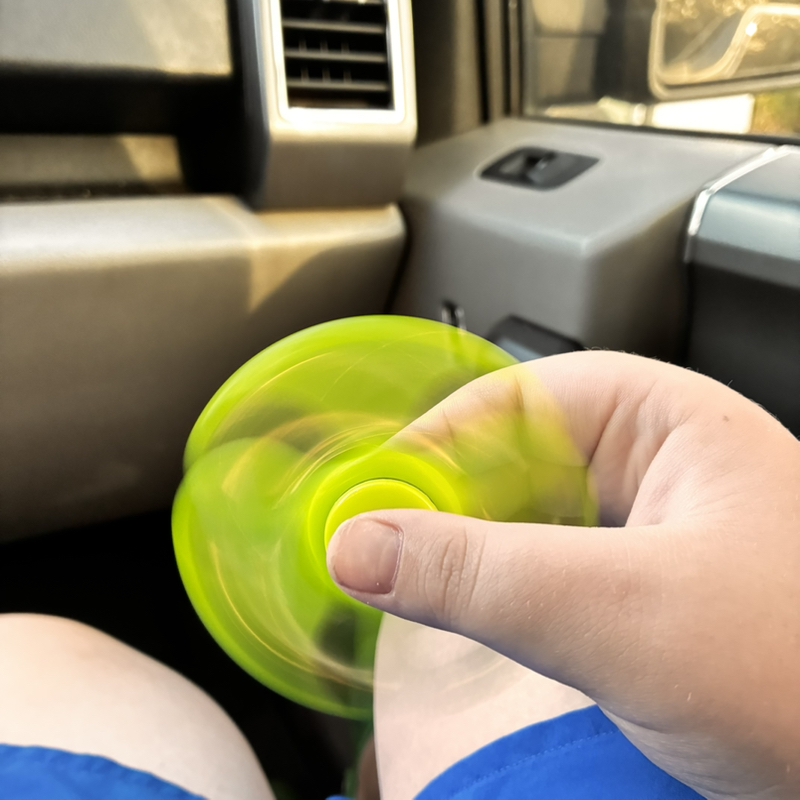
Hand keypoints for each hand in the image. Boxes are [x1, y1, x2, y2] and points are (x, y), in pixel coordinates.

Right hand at [327, 351, 799, 799]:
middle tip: (380, 556)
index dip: (432, 444)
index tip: (369, 501)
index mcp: (666, 419)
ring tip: (419, 593)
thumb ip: (484, 577)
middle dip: (444, 507)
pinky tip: (476, 623)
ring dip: (469, 555)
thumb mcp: (624, 613)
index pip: (513, 400)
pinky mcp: (636, 588)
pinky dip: (499, 594)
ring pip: (521, 519)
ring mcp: (645, 527)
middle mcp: (653, 462)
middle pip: (509, 459)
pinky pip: (543, 570)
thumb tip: (364, 544)